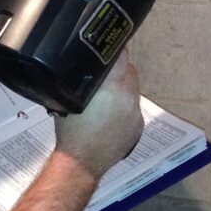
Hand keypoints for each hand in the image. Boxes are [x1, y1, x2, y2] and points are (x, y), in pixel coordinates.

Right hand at [54, 52, 142, 179]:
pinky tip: (112, 114)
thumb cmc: (72, 130)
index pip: (121, 57)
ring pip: (133, 89)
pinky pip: (134, 107)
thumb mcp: (73, 97)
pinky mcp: (138, 125)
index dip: (114, 51)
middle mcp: (128, 97)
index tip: (107, 49)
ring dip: (123, 87)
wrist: (82, 162)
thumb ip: (86, 79)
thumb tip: (91, 64)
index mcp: (112, 87)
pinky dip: (126, 106)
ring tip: (107, 95)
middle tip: (104, 74)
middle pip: (129, 71)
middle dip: (118, 70)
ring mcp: (135, 112)